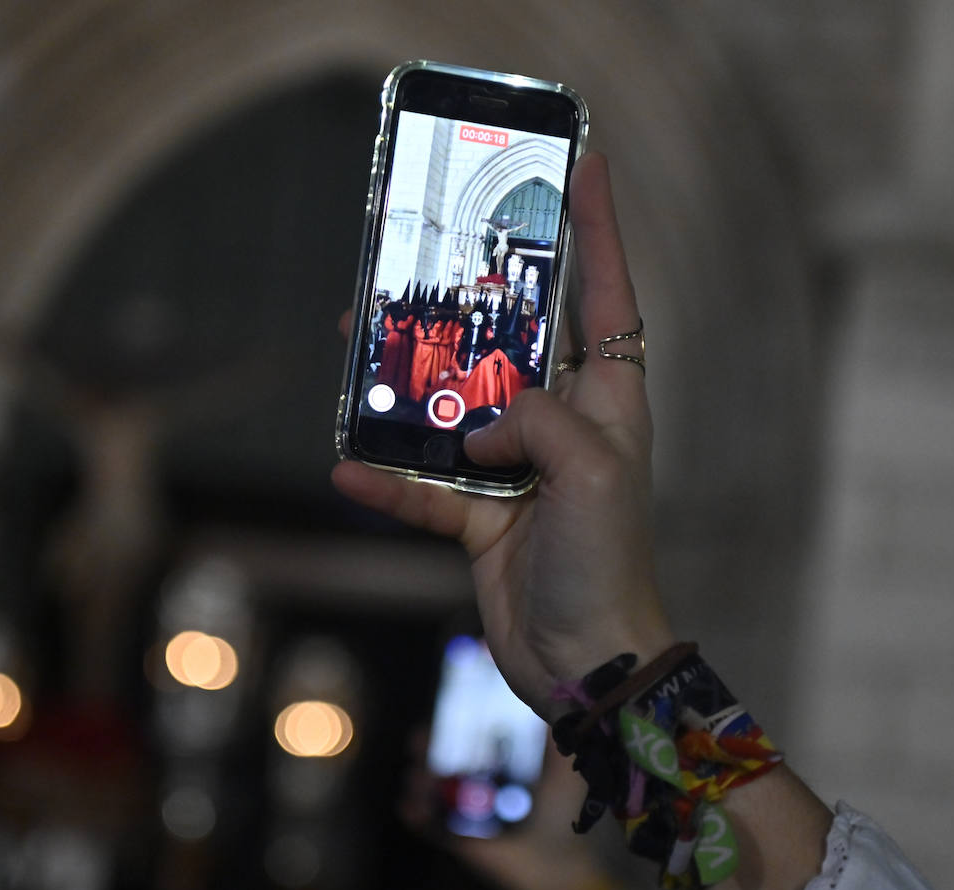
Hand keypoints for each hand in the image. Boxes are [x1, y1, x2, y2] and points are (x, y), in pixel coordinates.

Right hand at [332, 153, 673, 717]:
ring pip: (451, 408)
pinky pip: (421, 487)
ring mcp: (515, 469)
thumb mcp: (589, 470)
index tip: (583, 165)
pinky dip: (385, 482)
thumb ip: (536, 419)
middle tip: (420, 260)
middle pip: (509, 342)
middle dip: (468, 302)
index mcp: (606, 398)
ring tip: (356, 349)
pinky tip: (345, 471)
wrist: (583, 659)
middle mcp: (561, 423)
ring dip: (406, 387)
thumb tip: (478, 425)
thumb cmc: (609, 561)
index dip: (597, 230)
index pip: (603, 296)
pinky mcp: (478, 515)